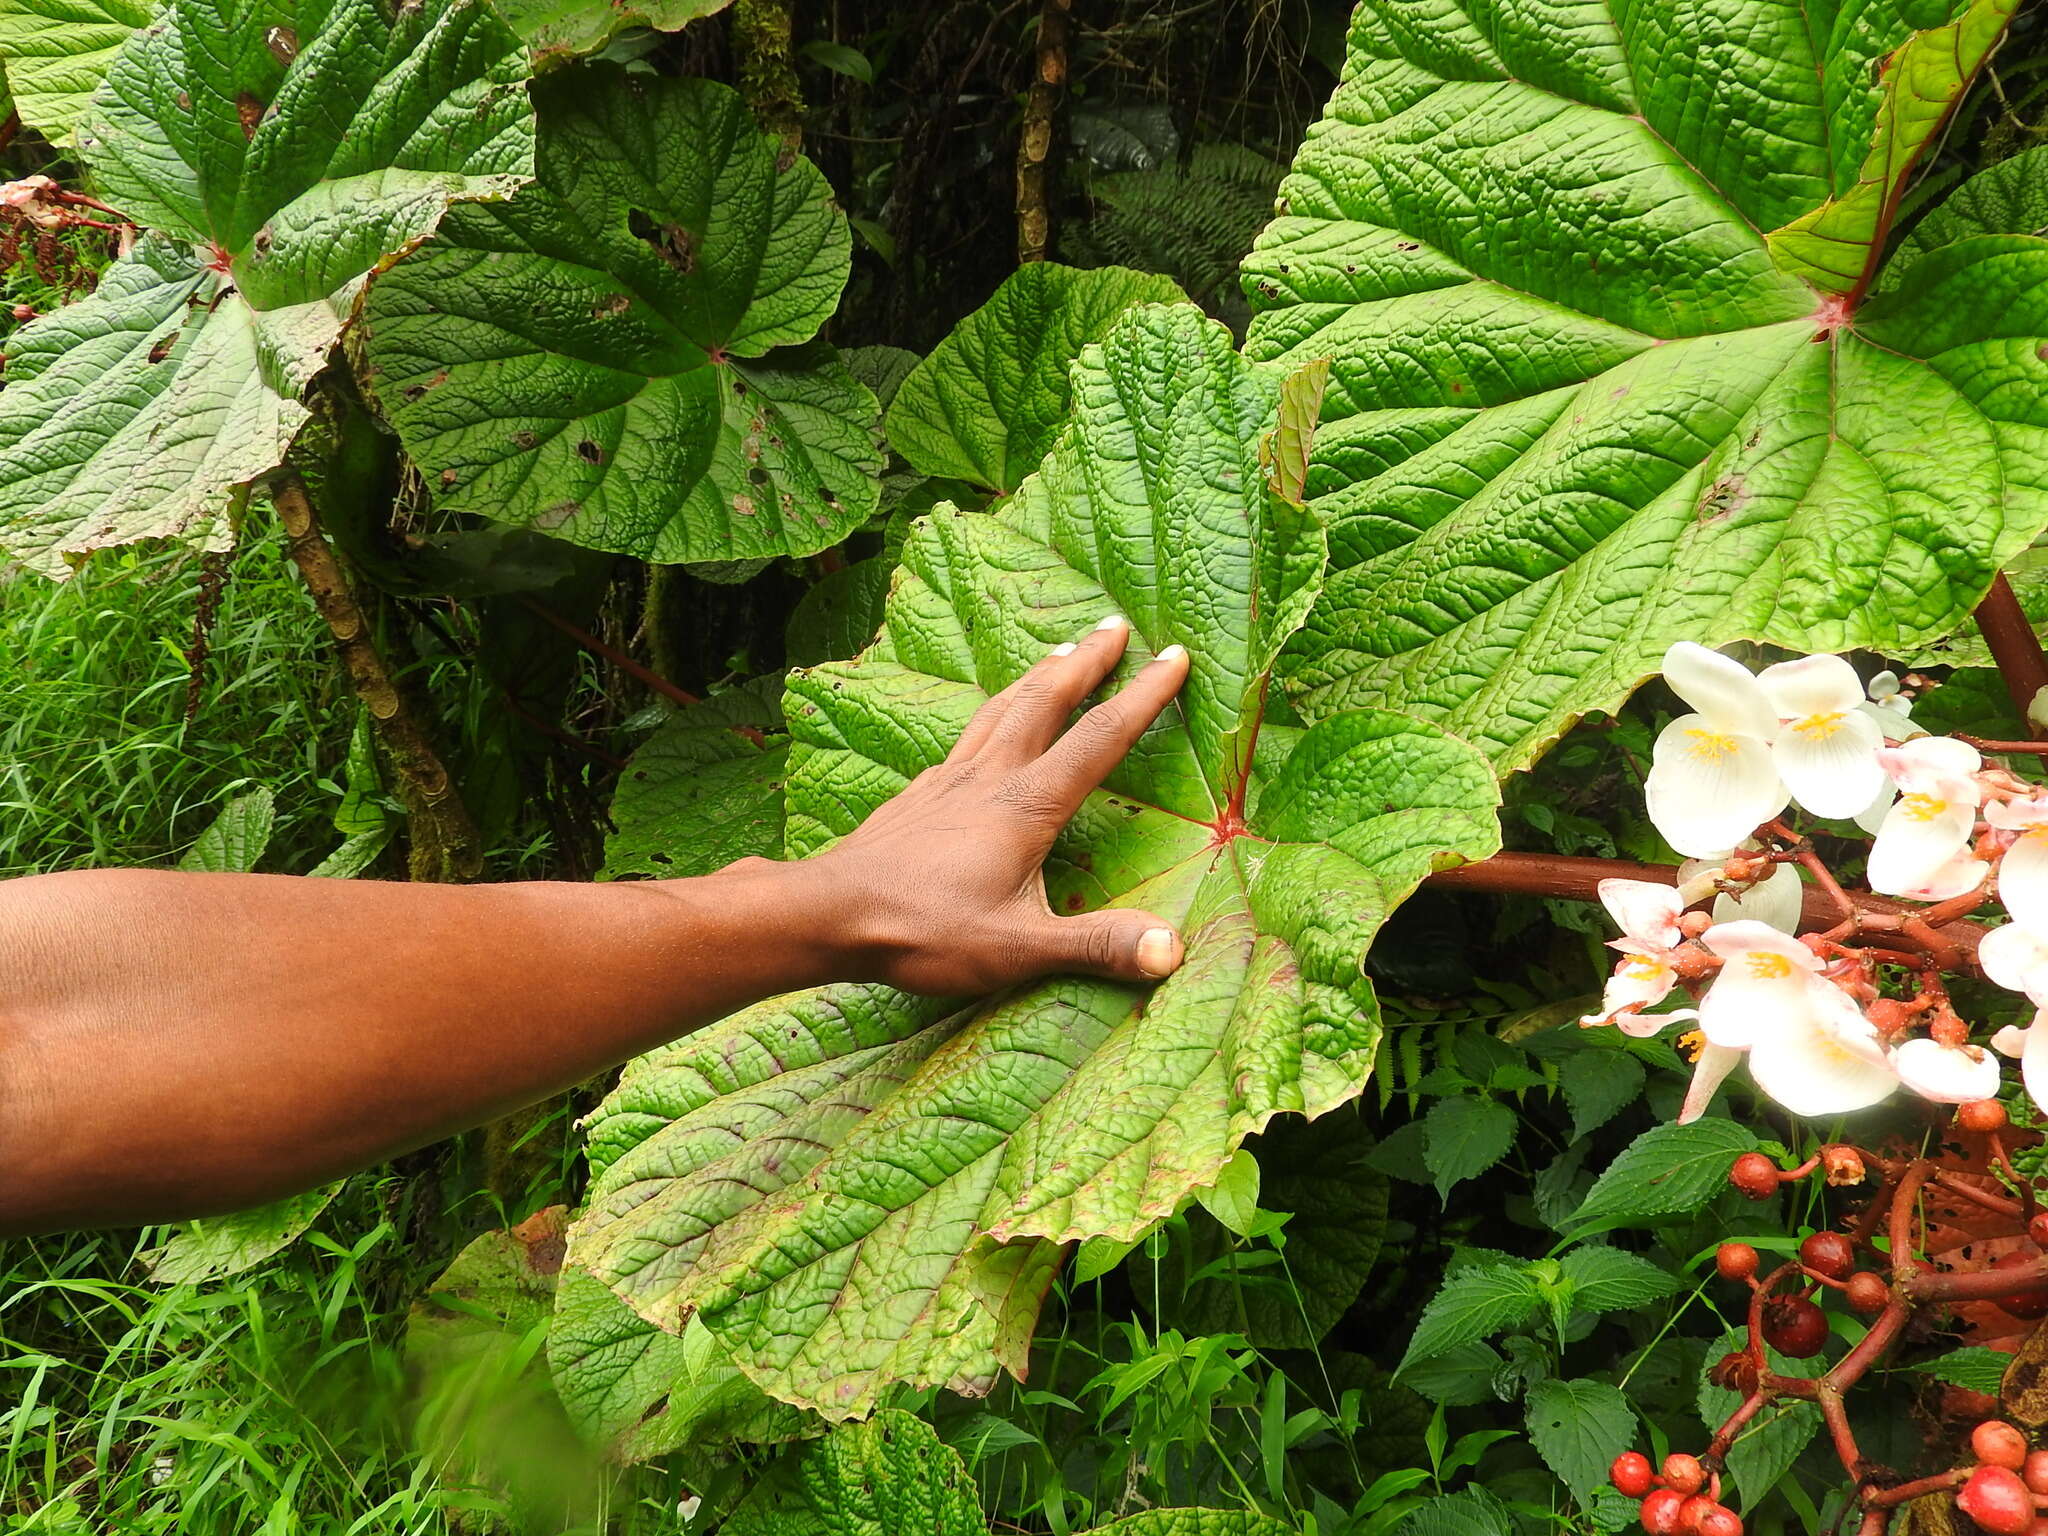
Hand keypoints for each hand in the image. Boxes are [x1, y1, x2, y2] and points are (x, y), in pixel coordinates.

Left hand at [798, 614, 1190, 994]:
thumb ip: (1096, 946)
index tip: (1174, 656)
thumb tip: (1172, 949)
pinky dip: (993, 712)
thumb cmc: (922, 930)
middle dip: (1088, 660)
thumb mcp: (1017, 949)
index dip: (1143, 696)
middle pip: (1046, 700)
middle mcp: (989, 777)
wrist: (828, 913)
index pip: (1099, 738)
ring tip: (1062, 650)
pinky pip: (966, 734)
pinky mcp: (919, 793)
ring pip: (1001, 708)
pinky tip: (989, 724)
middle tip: (1117, 624)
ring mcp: (949, 779)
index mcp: (1026, 805)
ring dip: (1039, 676)